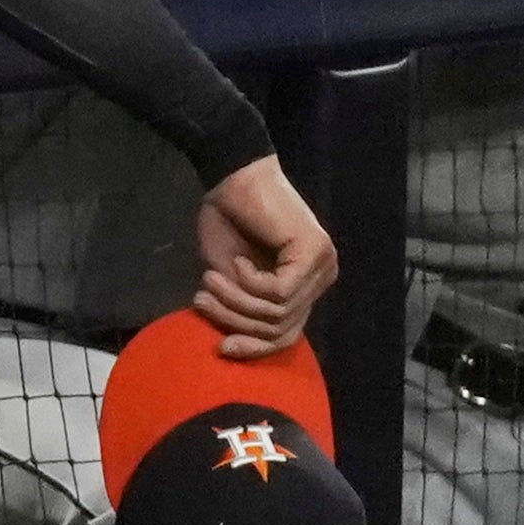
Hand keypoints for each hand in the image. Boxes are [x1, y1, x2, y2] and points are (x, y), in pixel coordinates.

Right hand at [189, 157, 335, 358]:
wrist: (233, 176)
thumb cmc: (229, 221)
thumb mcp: (231, 278)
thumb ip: (244, 307)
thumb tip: (237, 342)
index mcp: (306, 286)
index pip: (287, 335)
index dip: (255, 348)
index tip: (221, 347)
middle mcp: (322, 277)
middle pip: (282, 329)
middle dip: (237, 322)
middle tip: (200, 301)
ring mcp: (322, 265)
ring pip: (277, 313)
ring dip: (236, 300)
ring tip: (209, 280)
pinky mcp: (313, 252)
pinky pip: (278, 292)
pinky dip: (249, 282)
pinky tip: (237, 262)